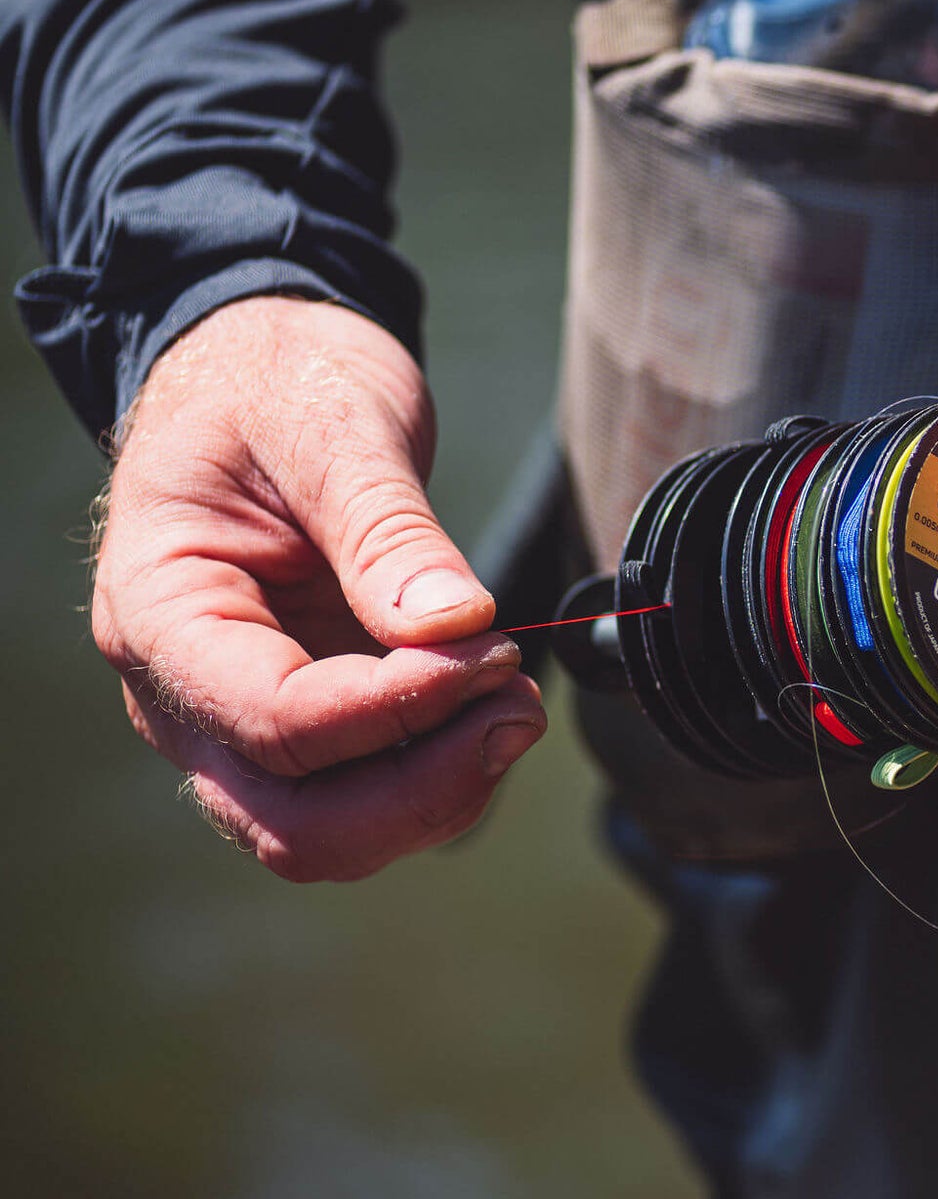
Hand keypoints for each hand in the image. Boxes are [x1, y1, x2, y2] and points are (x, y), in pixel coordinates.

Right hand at [92, 297, 546, 880]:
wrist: (266, 368)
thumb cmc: (277, 382)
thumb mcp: (334, 426)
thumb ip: (387, 529)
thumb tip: (455, 623)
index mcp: (158, 612)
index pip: (273, 721)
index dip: (396, 708)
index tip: (490, 653)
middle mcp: (184, 691)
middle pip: (294, 822)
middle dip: (422, 789)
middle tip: (519, 705)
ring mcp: (242, 717)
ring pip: (333, 830)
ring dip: (440, 790)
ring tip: (515, 698)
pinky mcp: (308, 718)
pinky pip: (369, 791)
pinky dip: (442, 769)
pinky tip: (494, 700)